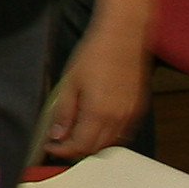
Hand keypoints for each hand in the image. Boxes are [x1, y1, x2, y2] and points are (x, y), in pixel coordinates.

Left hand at [40, 18, 149, 159]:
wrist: (122, 37)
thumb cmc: (95, 55)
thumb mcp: (69, 83)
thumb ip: (64, 113)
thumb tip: (56, 136)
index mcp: (98, 113)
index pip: (79, 146)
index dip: (62, 151)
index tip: (50, 147)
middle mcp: (118, 119)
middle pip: (95, 148)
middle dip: (75, 149)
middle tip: (59, 141)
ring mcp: (130, 115)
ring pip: (110, 143)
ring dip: (92, 143)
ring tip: (75, 132)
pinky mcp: (138, 109)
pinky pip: (123, 133)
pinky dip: (108, 135)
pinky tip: (95, 125)